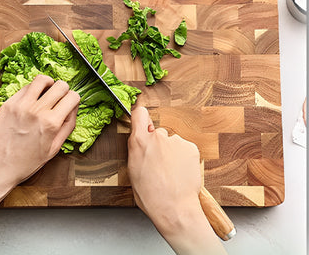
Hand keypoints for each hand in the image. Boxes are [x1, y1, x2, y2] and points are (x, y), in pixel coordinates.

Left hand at [0, 75, 79, 190]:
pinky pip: (25, 87)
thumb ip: (67, 126)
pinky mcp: (8, 104)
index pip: (72, 97)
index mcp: (51, 124)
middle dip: (64, 90)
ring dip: (48, 83)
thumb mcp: (54, 149)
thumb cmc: (25, 163)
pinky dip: (32, 90)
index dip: (74, 99)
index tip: (70, 103)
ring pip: (42, 79)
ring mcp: (21, 105)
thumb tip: (73, 108)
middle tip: (60, 97)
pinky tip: (32, 99)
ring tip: (47, 92)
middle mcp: (37, 111)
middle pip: (60, 85)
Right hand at [128, 107, 226, 254]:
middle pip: (157, 132)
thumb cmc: (151, 195)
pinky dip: (184, 158)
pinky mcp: (191, 147)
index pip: (139, 114)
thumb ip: (137, 149)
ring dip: (171, 152)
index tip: (142, 121)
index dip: (141, 118)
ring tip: (171, 172)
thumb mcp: (133, 171)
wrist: (175, 209)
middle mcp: (157, 136)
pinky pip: (185, 149)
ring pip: (172, 142)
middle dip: (158, 144)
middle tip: (159, 163)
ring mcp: (176, 141)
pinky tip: (180, 172)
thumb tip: (140, 141)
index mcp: (139, 142)